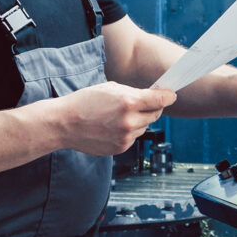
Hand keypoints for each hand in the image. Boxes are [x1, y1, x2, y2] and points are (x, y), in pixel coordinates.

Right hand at [48, 82, 175, 154]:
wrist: (64, 123)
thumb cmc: (85, 102)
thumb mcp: (111, 88)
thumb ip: (133, 93)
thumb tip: (151, 97)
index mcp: (128, 102)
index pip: (161, 100)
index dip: (168, 96)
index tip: (171, 94)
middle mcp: (130, 121)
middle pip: (155, 114)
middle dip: (153, 108)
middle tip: (144, 103)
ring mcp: (125, 137)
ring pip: (144, 127)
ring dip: (139, 120)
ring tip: (118, 116)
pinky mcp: (120, 148)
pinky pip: (133, 137)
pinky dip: (129, 131)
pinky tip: (113, 126)